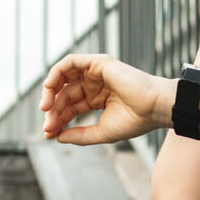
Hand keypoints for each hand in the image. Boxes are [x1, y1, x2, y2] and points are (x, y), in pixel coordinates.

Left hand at [39, 53, 171, 144]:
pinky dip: (56, 72)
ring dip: (50, 91)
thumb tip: (57, 137)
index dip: (58, 120)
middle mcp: (95, 85)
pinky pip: (70, 62)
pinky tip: (49, 88)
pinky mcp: (98, 62)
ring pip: (63, 77)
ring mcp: (96, 72)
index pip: (70, 108)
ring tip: (45, 107)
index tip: (49, 135)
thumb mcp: (101, 132)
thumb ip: (79, 135)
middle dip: (53, 110)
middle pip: (64, 95)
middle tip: (48, 125)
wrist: (154, 108)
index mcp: (98, 99)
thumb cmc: (135, 121)